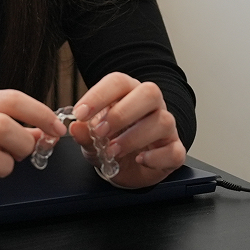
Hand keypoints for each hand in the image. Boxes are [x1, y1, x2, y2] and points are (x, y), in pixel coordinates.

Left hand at [68, 73, 184, 188]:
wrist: (127, 168)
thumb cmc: (111, 143)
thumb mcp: (92, 139)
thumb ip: (85, 133)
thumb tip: (75, 127)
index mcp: (129, 93)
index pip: (119, 82)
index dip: (99, 95)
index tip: (80, 113)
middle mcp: (151, 105)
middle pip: (149, 93)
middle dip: (122, 113)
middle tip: (100, 132)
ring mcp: (167, 127)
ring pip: (163, 121)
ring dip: (134, 137)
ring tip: (112, 151)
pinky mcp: (174, 150)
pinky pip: (174, 150)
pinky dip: (155, 157)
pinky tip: (139, 160)